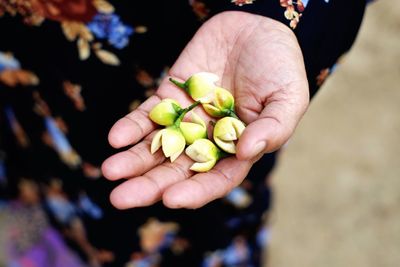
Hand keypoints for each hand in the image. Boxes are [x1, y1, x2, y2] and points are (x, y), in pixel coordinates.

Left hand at [102, 11, 308, 208]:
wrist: (257, 28)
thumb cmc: (280, 67)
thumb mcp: (288, 97)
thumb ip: (272, 127)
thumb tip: (247, 152)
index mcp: (237, 149)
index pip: (215, 179)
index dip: (195, 191)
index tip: (171, 199)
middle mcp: (208, 140)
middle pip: (177, 170)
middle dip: (149, 185)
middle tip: (121, 199)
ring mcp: (186, 119)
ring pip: (157, 146)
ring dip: (132, 160)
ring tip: (108, 172)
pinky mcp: (170, 97)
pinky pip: (148, 114)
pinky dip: (132, 126)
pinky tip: (116, 137)